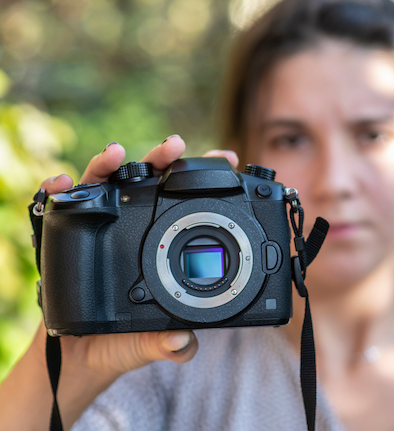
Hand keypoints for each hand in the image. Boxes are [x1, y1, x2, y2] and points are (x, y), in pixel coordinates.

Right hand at [1, 136, 239, 427]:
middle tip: (173, 146)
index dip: (206, 179)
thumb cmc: (124, 342)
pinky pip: (60, 208)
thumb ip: (171, 346)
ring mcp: (103, 229)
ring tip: (116, 153)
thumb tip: (183, 344)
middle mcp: (137, 230)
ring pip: (108, 186)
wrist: (82, 356)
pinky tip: (60, 183)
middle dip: (164, 158)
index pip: (188, 204)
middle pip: (151, 184)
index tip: (227, 159)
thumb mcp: (152, 343)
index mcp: (165, 246)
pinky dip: (57, 191)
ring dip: (110, 164)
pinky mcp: (69, 236)